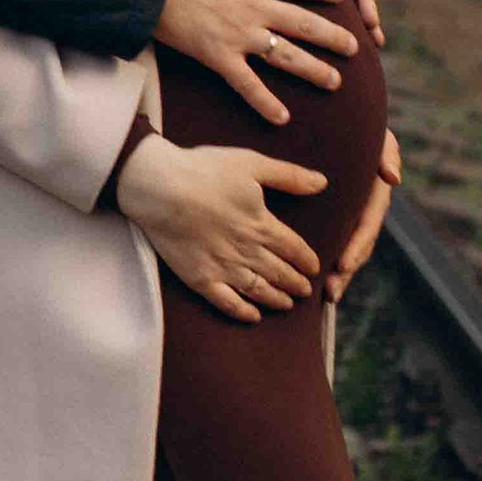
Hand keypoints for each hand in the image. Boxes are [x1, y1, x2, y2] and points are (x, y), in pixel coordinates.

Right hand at [117, 134, 326, 321]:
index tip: (314, 268)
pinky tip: (253, 317)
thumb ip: (288, 176)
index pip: (294, 249)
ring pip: (259, 290)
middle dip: (296, 283)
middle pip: (280, 273)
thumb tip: (322, 182)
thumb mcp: (251, 163)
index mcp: (262, 224)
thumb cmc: (203, 170)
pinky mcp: (200, 278)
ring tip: (287, 305)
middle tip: (305, 290)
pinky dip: (243, 312)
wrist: (158, 187)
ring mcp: (224, 267)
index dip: (307, 260)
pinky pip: (227, 303)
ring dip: (277, 299)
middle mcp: (247, 251)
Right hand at [153, 0, 357, 124]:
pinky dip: (266, 104)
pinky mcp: (219, 56)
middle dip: (335, 36)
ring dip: (315, 70)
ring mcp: (241, 35)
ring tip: (336, 81)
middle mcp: (257, 6)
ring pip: (289, 57)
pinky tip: (283, 119)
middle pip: (307, 24)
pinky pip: (248, 85)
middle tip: (355, 48)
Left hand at [327, 131, 402, 304]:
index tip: (343, 265)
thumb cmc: (358, 122)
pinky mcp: (333, 212)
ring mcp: (350, 211)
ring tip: (323, 295)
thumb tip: (394, 179)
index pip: (368, 223)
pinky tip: (307, 274)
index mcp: (374, 190)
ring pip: (345, 246)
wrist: (334, 115)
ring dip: (338, 272)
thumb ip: (387, 150)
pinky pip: (330, 237)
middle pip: (358, 244)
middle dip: (347, 270)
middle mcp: (363, 204)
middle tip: (330, 292)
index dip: (357, 246)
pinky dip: (324, 257)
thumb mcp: (375, 132)